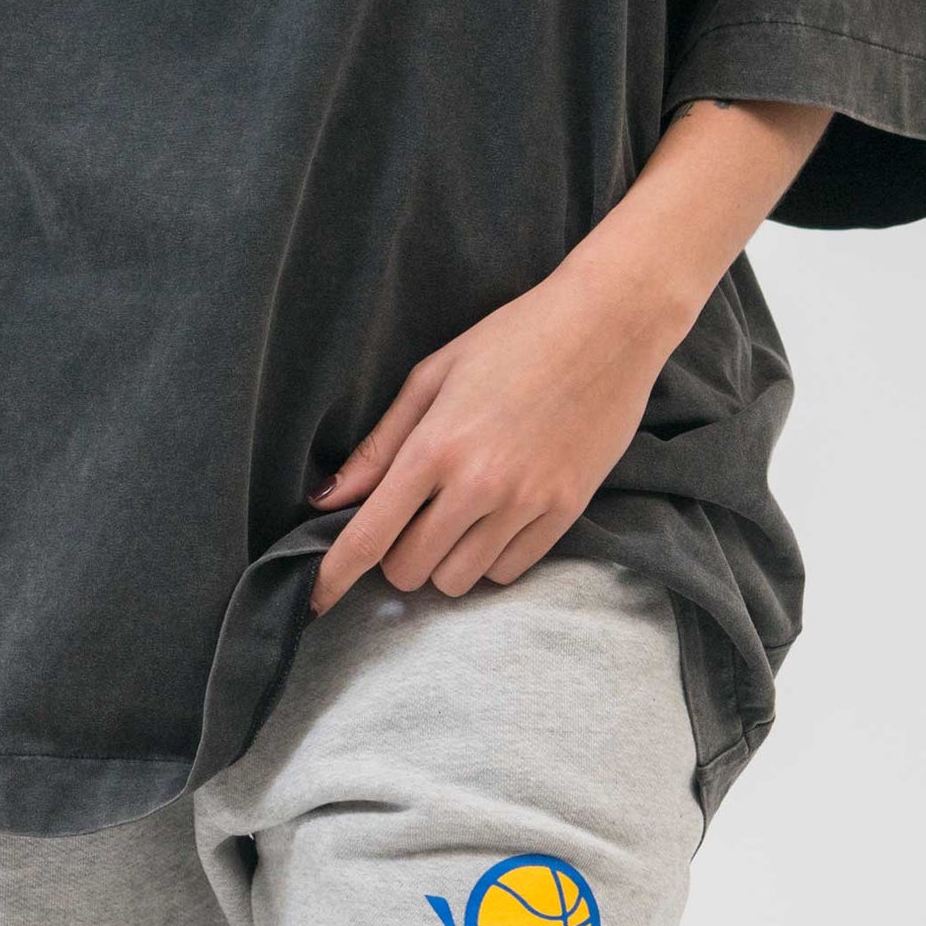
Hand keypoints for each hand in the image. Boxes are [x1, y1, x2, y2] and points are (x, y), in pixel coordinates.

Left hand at [306, 96, 833, 615]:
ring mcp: (525, 504)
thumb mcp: (432, 378)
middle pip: (409, 571)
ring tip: (459, 517)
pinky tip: (496, 520)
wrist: (611, 324)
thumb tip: (328, 501)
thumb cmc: (515, 339)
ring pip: (456, 581)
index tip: (314, 601)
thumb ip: (378, 447)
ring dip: (445, 562)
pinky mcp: (564, 513)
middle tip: (413, 520)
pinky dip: (490, 559)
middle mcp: (477, 486)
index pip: (369, 537)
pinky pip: (507, 572)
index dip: (334, 577)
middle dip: (399, 556)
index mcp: (435, 447)